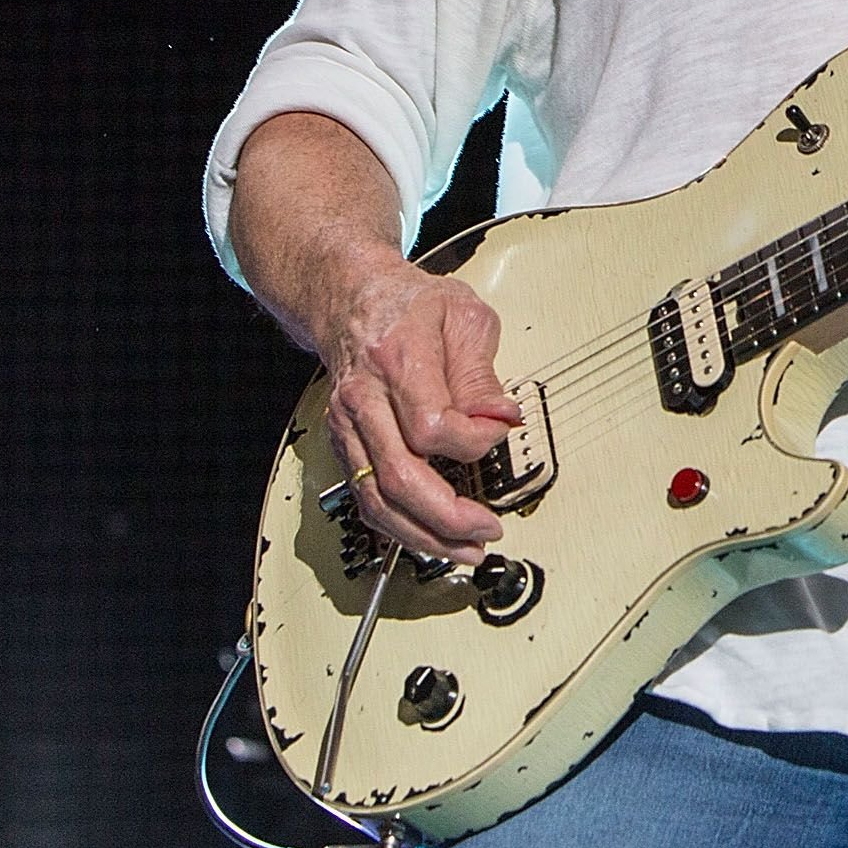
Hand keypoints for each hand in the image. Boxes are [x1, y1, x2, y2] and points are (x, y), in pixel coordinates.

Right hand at [317, 253, 523, 566]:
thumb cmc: (411, 306)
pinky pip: (367, 497)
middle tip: (487, 527)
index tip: (498, 432)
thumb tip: (502, 419)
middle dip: (448, 515)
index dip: (474, 441)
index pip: (432, 426)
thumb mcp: (465, 317)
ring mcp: (348, 426)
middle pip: (399, 476)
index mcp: (398, 358)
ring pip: (376, 500)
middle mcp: (365, 399)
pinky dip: (400, 527)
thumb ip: (483, 374)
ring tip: (465, 548)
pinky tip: (431, 537)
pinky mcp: (345, 445)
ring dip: (424, 535)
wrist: (353, 300)